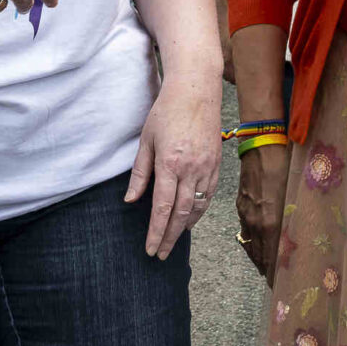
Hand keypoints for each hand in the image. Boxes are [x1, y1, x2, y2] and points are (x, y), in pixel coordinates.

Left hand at [125, 74, 220, 258]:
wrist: (197, 90)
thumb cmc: (166, 111)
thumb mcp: (146, 140)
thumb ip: (139, 173)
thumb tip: (131, 200)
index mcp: (170, 163)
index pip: (162, 208)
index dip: (156, 232)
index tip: (149, 249)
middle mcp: (191, 169)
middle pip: (181, 214)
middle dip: (170, 237)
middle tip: (160, 254)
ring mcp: (207, 167)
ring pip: (197, 207)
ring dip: (185, 227)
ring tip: (173, 240)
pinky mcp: (216, 163)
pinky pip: (208, 194)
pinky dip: (199, 210)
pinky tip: (190, 218)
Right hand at [235, 142, 288, 280]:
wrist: (263, 147)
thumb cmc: (287, 169)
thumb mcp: (296, 198)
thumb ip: (294, 222)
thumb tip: (297, 241)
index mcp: (271, 224)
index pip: (271, 260)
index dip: (275, 275)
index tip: (281, 287)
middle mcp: (255, 224)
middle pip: (259, 257)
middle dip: (268, 270)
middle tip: (276, 281)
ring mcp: (245, 215)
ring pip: (251, 245)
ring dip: (260, 258)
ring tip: (268, 268)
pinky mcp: (241, 206)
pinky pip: (246, 232)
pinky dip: (253, 242)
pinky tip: (259, 244)